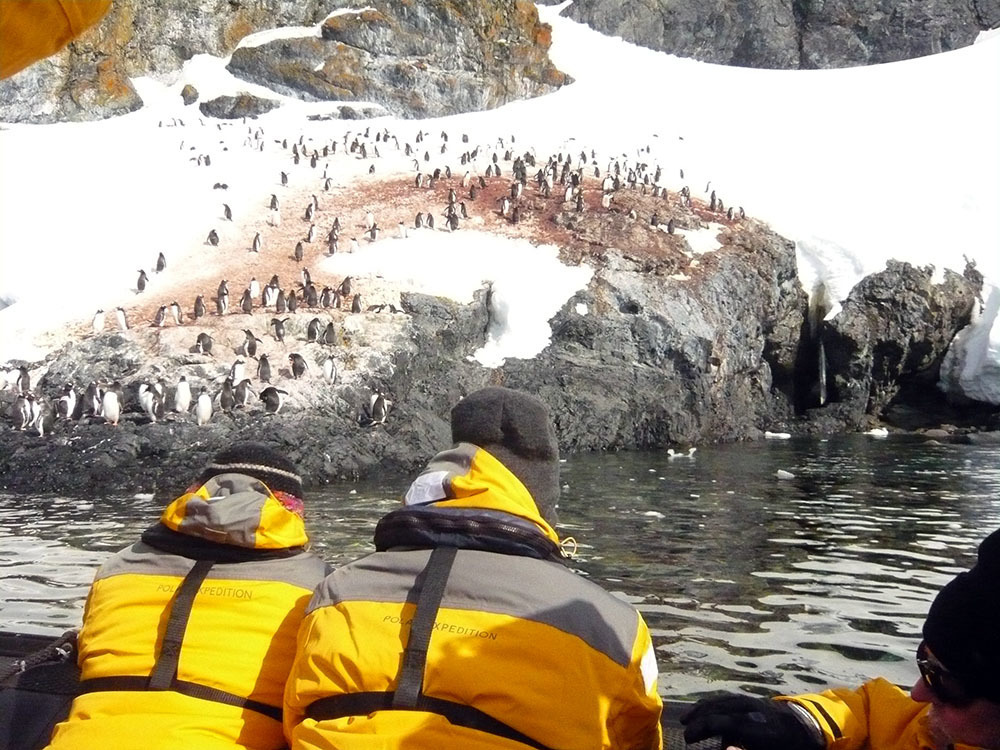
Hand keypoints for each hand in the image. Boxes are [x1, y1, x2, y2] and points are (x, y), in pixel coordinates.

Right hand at [679, 694, 823, 749]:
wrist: (808, 729)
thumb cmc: (787, 746)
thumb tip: (721, 748)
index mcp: (761, 728)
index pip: (724, 722)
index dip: (703, 728)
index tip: (688, 738)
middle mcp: (755, 710)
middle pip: (720, 709)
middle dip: (699, 719)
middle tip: (685, 735)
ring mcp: (754, 702)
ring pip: (722, 700)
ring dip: (701, 708)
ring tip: (686, 719)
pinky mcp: (753, 699)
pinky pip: (728, 698)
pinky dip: (712, 702)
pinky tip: (704, 708)